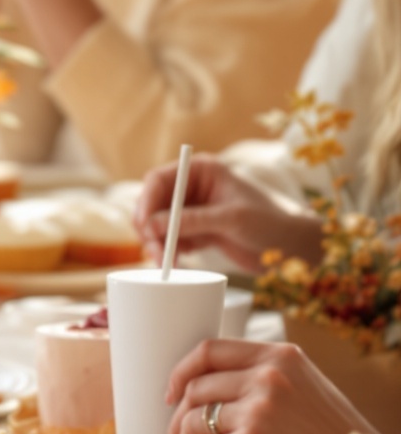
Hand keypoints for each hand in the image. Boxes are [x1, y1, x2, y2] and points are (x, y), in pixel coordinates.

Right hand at [135, 154, 316, 273]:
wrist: (291, 247)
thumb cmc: (270, 222)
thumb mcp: (230, 218)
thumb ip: (192, 220)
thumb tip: (153, 225)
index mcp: (201, 170)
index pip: (159, 180)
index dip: (146, 201)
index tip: (143, 226)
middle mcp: (193, 187)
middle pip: (154, 204)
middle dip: (150, 229)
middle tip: (156, 253)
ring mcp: (193, 210)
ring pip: (159, 225)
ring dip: (158, 244)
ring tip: (168, 263)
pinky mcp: (196, 230)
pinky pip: (171, 240)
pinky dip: (170, 251)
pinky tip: (179, 262)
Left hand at [165, 336, 396, 433]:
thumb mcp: (306, 388)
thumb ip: (268, 380)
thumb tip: (218, 393)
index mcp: (279, 356)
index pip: (209, 350)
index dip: (181, 372)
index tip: (172, 394)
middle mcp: (266, 376)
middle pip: (193, 388)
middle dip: (178, 421)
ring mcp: (257, 408)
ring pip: (190, 422)